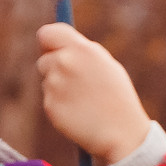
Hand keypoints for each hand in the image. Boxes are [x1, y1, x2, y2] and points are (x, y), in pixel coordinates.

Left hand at [36, 23, 152, 162]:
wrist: (122, 133)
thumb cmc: (118, 98)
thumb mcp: (106, 66)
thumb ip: (82, 52)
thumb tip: (59, 46)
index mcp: (82, 49)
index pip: (47, 33)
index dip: (48, 42)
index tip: (51, 49)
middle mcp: (65, 63)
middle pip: (44, 59)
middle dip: (54, 68)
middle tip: (73, 82)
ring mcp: (55, 84)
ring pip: (46, 81)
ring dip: (58, 87)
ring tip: (82, 100)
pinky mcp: (50, 105)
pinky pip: (49, 100)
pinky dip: (59, 105)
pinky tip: (78, 113)